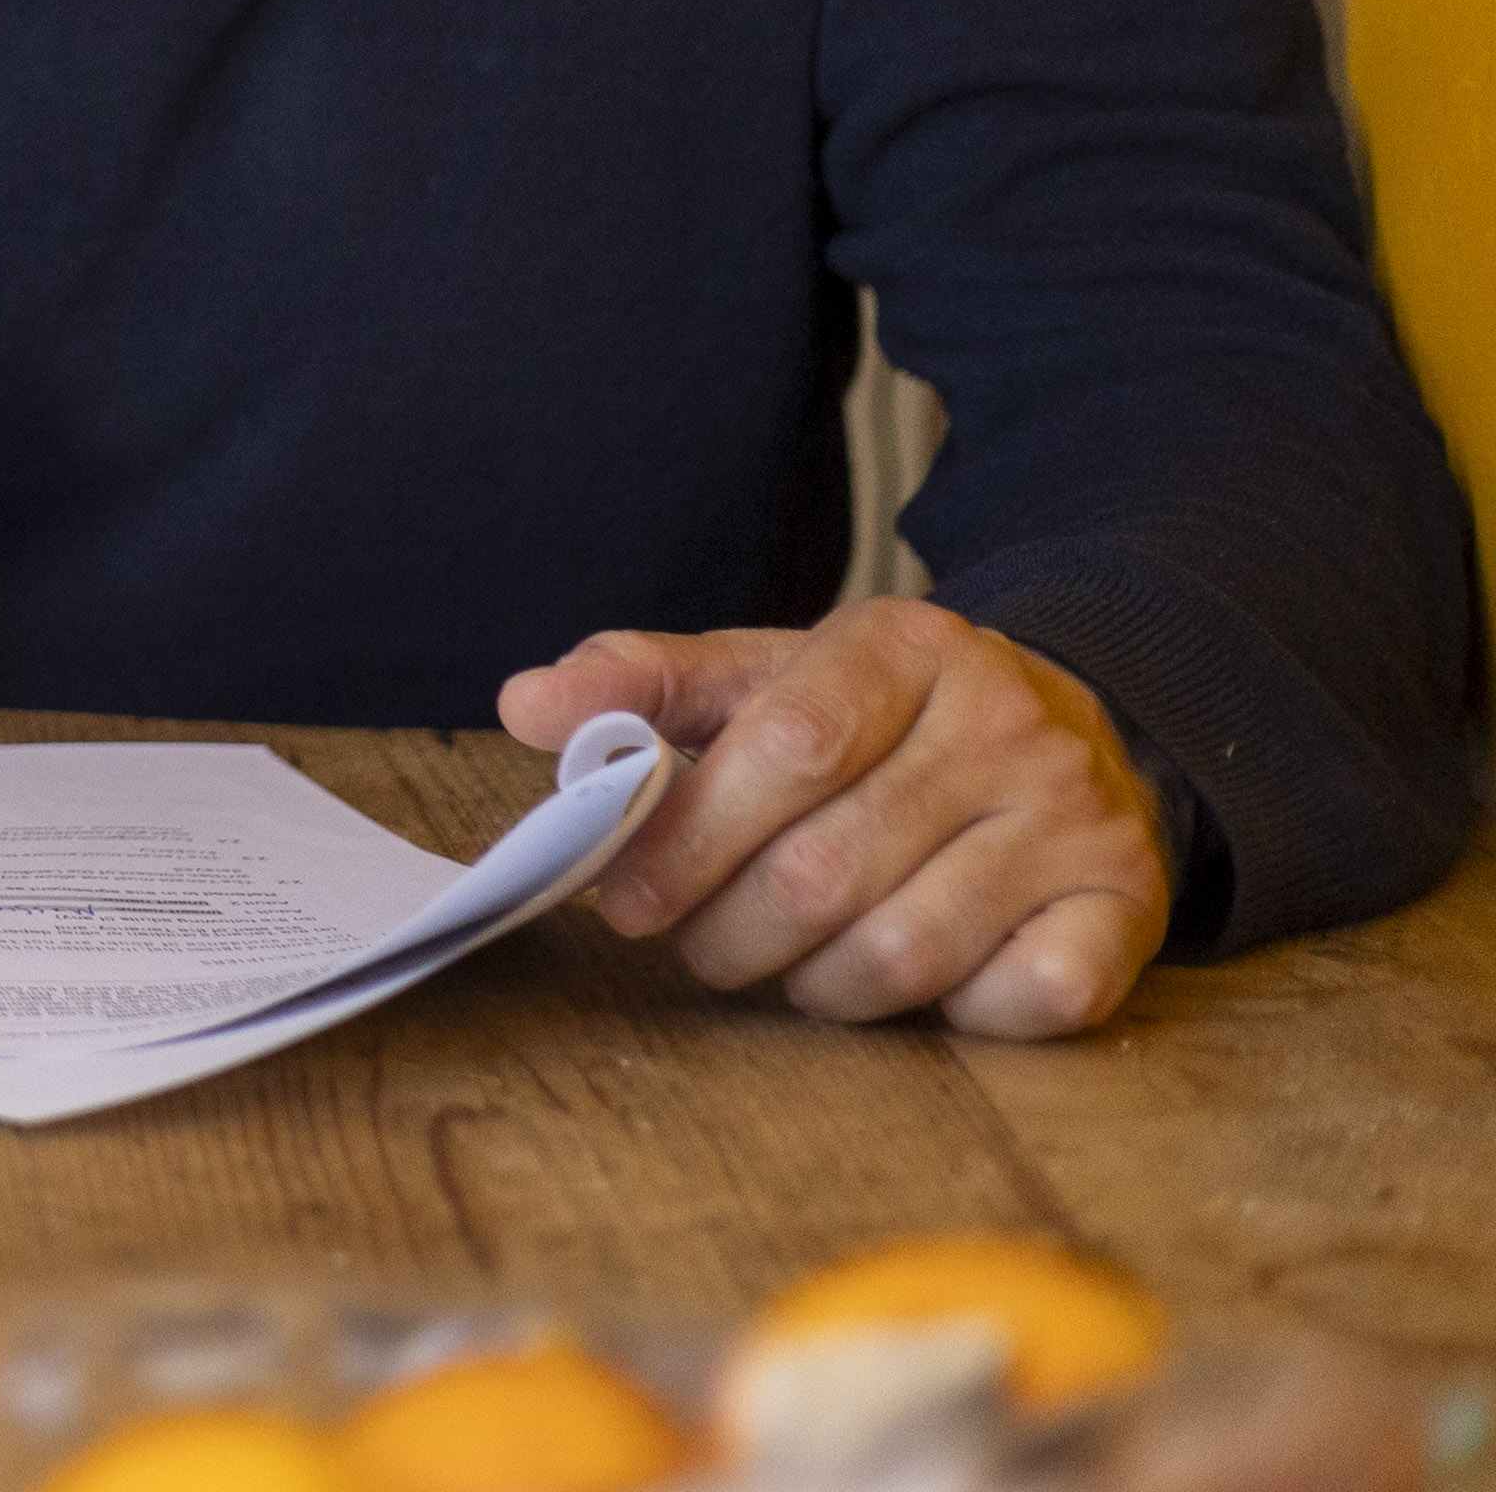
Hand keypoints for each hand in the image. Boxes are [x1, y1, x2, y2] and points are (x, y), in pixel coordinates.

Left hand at [499, 603, 1171, 1036]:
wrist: (1074, 733)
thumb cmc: (883, 720)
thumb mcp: (766, 674)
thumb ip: (646, 685)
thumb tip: (530, 704)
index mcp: (907, 645)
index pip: (784, 746)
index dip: (686, 836)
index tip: (621, 895)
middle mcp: (1008, 724)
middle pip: (825, 868)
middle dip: (727, 932)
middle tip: (693, 944)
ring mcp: (1081, 818)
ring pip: (904, 952)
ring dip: (814, 983)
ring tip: (786, 960)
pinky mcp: (1130, 909)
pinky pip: (1018, 1001)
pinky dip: (948, 1015)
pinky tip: (912, 979)